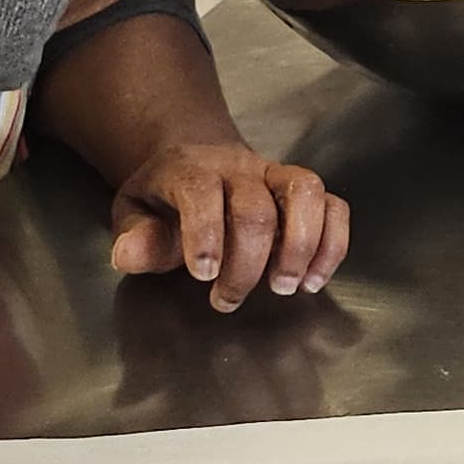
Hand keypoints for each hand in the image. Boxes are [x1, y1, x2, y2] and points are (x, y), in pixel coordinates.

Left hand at [107, 139, 345, 309]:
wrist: (196, 164)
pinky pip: (333, 205)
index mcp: (189, 169)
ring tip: (287, 286)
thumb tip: (130, 255)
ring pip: (305, 191)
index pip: (201, 191)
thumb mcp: (134, 212)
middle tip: (228, 299)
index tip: (204, 275)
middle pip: (254, 206)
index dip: (205, 233)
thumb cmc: (166, 199)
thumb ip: (135, 236)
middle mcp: (237, 167)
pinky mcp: (302, 192)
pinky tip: (314, 278)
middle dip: (247, 262)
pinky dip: (332, 243)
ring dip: (302, 245)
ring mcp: (275, 175)